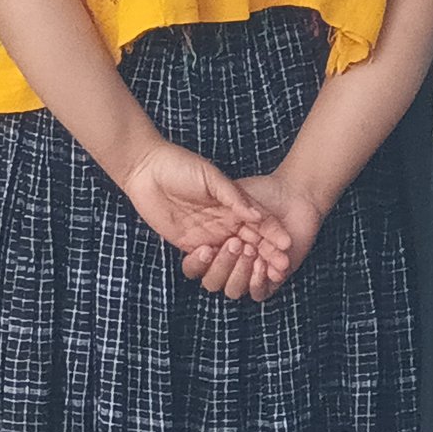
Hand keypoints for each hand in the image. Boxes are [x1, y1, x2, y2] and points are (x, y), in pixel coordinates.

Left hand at [117, 143, 290, 272]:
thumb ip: (233, 196)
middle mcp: (223, 222)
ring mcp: (206, 234)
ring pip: (230, 257)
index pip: (259, 224)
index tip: (288, 247)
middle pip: (251, 243)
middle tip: (280, 266)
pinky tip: (215, 259)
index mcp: (232, 206)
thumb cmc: (179, 165)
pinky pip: (204, 262)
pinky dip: (212, 265)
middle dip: (267, 255)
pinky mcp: (187, 243)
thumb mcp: (210, 176)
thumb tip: (255, 214)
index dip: (274, 236)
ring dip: (240, 262)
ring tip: (249, 261)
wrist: (145, 168)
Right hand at [182, 171, 325, 301]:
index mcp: (215, 243)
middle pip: (213, 280)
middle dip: (222, 264)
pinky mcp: (271, 277)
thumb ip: (210, 207)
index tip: (206, 249)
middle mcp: (230, 260)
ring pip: (233, 289)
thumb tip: (192, 221)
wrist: (295, 194)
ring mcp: (249, 270)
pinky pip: (259, 292)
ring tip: (252, 252)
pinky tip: (265, 265)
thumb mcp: (229, 193)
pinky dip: (259, 281)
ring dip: (240, 273)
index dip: (197, 262)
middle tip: (235, 244)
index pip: (196, 264)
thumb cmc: (262, 192)